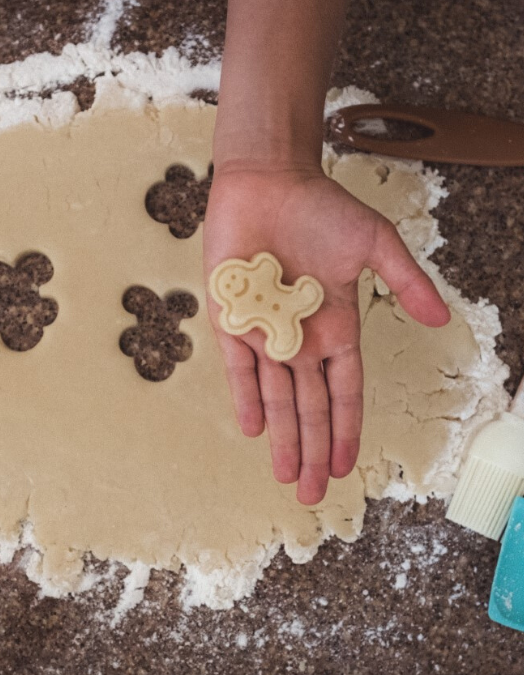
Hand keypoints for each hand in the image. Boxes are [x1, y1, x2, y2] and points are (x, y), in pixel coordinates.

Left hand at [202, 160, 449, 504]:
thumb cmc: (322, 208)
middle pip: (309, 408)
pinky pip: (238, 367)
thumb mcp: (374, 245)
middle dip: (312, 451)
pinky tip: (255, 428)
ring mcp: (265, 331)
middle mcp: (300, 339)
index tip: (347, 468)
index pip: (343, 393)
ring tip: (288, 476)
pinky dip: (246, 396)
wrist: (269, 180)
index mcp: (337, 328)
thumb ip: (406, 282)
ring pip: (276, 397)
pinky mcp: (231, 318)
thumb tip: (442, 321)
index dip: (345, 430)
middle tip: (312, 494)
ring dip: (283, 437)